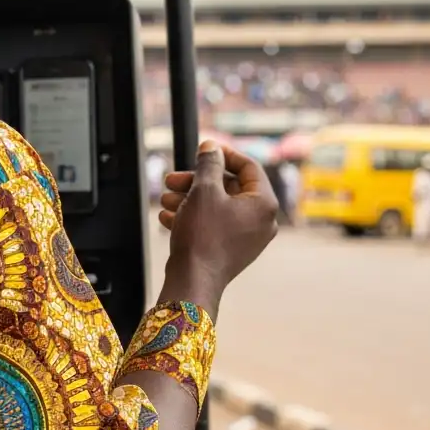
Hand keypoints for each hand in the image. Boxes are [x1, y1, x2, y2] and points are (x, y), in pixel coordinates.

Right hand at [159, 141, 278, 309]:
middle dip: (197, 181)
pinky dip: (193, 217)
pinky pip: (214, 225)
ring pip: (217, 207)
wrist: (193, 281)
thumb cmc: (202, 235)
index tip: (203, 150)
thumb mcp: (204, 190)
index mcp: (264, 203)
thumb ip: (209, 164)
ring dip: (190, 199)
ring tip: (166, 199)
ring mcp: (248, 238)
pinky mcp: (231, 251)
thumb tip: (211, 147)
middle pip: (229, 187)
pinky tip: (169, 216)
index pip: (248, 167)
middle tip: (173, 179)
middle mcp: (262, 221)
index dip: (223, 154)